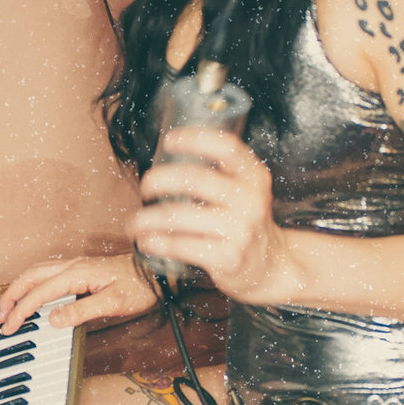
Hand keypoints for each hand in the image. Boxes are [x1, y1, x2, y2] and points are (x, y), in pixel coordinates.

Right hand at [0, 253, 159, 334]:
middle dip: (11, 296)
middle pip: (30, 277)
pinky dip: (32, 283)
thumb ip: (81, 311)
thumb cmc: (140, 286)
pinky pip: (48, 273)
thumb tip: (53, 319)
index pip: (39, 293)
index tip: (9, 326)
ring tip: (9, 306)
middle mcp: (72, 266)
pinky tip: (33, 293)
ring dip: (20, 288)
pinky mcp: (81, 269)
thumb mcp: (113, 303)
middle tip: (0, 316)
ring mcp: (76, 265)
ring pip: (37, 273)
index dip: (21, 311)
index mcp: (76, 274)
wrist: (156, 272)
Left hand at [131, 127, 283, 303]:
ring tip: (133, 223)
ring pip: (179, 216)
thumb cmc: (243, 222)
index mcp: (254, 176)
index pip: (226, 147)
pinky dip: (156, 242)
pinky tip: (146, 241)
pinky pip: (181, 245)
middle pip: (195, 178)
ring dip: (147, 219)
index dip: (195, 139)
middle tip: (144, 187)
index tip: (168, 140)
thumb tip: (166, 161)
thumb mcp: (244, 191)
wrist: (269, 265)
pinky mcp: (228, 258)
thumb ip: (218, 173)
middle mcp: (250, 200)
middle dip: (158, 180)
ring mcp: (240, 230)